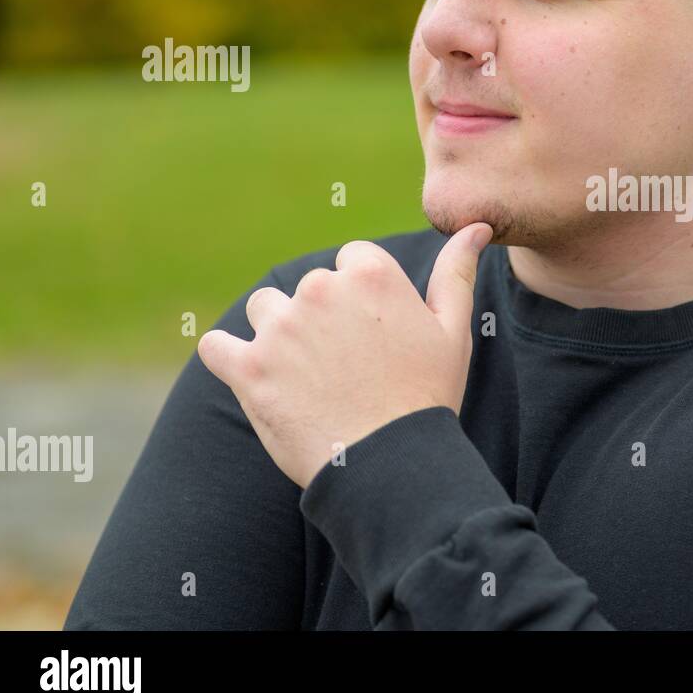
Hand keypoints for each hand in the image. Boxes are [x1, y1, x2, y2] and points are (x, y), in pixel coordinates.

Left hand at [197, 222, 492, 488]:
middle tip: (346, 367)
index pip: (350, 261)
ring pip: (263, 310)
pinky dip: (228, 358)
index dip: (361, 299)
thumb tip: (475, 227)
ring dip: (276, 335)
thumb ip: (456, 272)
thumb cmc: (428, 396)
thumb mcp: (453, 331)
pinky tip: (254, 377)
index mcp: (370, 274)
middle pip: (308, 287)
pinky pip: (216, 345)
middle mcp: (320, 289)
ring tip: (307, 378)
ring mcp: (280, 329)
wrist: (391, 464)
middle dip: (321, 319)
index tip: (371, 335)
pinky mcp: (248, 368)